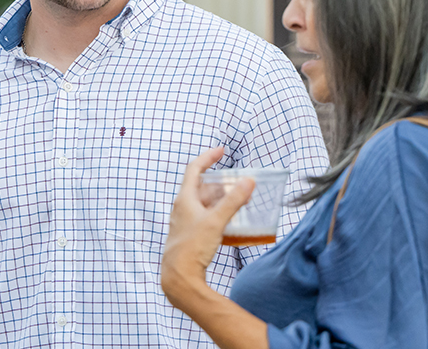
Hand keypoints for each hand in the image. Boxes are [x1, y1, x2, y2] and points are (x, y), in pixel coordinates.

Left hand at [161, 147, 254, 304]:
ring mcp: (185, 221)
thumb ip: (233, 201)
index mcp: (184, 198)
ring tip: (240, 202)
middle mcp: (183, 207)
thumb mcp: (216, 221)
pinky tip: (230, 222)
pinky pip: (206, 217)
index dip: (208, 157)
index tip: (221, 150)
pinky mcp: (190, 234)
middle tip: (241, 185)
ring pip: (205, 204)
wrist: (179, 276)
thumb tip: (248, 181)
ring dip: (222, 200)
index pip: (195, 169)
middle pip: (203, 188)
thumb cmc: (193, 247)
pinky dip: (218, 214)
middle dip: (223, 184)